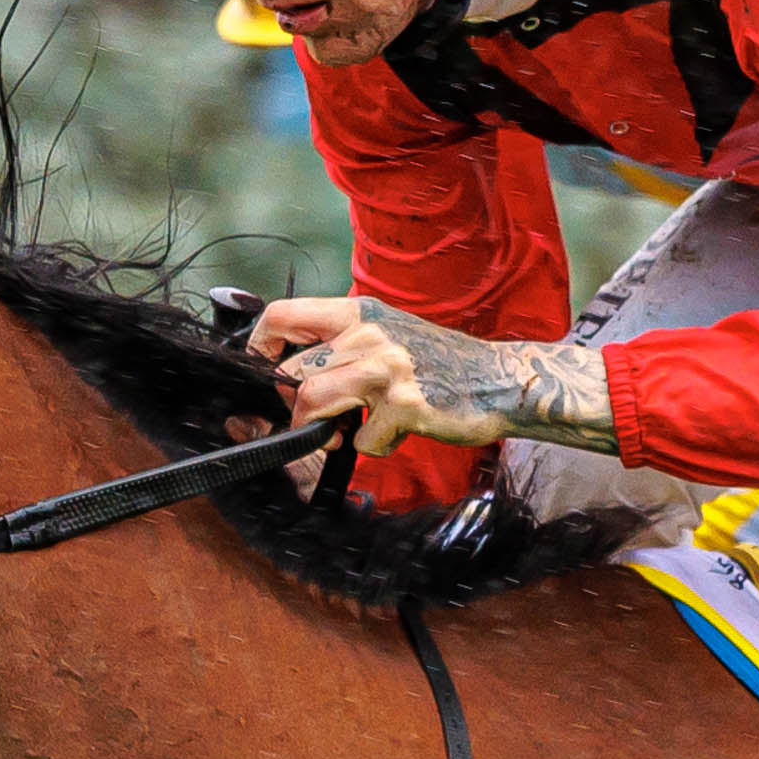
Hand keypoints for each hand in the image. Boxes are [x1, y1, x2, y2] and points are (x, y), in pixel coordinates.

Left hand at [247, 293, 615, 457]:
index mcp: (357, 312)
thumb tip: (291, 373)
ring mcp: (386, 367)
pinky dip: (374, 446)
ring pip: (312, 401)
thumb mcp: (388, 335)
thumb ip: (344, 344)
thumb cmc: (442, 364)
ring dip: (318, 431)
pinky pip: (363, 438)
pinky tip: (397, 434)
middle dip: (291, 409)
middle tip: (313, 424)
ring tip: (342, 436)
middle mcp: (367, 333)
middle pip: (290, 372)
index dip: (258, 349)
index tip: (263, 375)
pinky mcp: (406, 404)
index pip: (280, 316)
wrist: (501, 380)